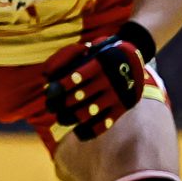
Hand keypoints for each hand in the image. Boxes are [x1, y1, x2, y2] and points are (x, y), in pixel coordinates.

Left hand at [42, 25, 151, 140]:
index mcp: (100, 62)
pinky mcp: (124, 106)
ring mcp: (119, 94)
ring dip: (73, 117)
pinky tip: (80, 132)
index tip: (50, 92)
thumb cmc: (101, 53)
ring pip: (92, 111)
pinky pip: (107, 122)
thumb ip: (65, 57)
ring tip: (62, 119)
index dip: (60, 87)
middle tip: (51, 107)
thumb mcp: (87, 47)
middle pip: (81, 97)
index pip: (77, 77)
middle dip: (61, 104)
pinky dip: (92, 130)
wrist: (134, 57)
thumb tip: (47, 75)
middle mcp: (110, 78)